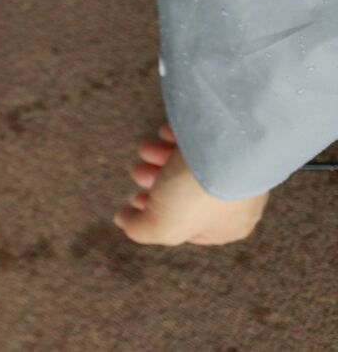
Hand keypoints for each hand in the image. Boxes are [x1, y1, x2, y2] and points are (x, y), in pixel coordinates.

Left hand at [114, 125, 269, 245]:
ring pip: (188, 165)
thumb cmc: (196, 194)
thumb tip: (125, 220)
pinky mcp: (231, 138)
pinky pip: (199, 140)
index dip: (158, 215)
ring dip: (160, 157)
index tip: (137, 199)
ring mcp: (237, 166)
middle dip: (155, 181)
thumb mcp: (161, 226)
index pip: (188, 227)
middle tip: (138, 171)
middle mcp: (237, 198)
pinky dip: (178, 138)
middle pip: (184, 193)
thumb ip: (141, 230)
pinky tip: (167, 134)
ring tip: (146, 149)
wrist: (225, 146)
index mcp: (229, 226)